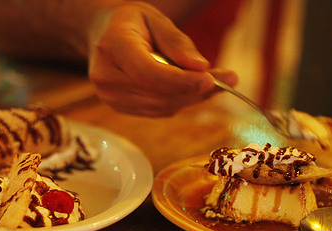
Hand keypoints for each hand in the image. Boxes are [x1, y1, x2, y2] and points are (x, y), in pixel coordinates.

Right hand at [87, 2, 237, 116]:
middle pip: (159, 94)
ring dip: (192, 97)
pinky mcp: (118, 107)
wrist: (101, 34)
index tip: (212, 79)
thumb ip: (177, 42)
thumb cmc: (131, 22)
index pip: (150, 73)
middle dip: (196, 90)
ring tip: (217, 82)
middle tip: (229, 80)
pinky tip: (194, 88)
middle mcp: (106, 77)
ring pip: (161, 106)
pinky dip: (179, 101)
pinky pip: (157, 110)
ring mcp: (109, 97)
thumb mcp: (155, 18)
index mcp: (113, 47)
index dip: (182, 81)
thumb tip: (201, 68)